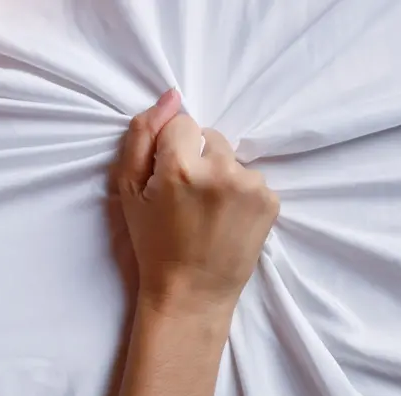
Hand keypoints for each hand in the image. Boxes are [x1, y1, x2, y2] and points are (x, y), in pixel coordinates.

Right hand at [117, 89, 279, 316]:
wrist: (191, 292)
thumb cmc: (152, 243)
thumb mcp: (128, 191)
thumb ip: (140, 137)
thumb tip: (171, 97)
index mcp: (181, 167)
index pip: (181, 123)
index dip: (170, 149)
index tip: (167, 178)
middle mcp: (222, 171)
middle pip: (210, 136)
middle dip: (197, 157)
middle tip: (186, 197)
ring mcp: (252, 186)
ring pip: (231, 157)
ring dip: (220, 173)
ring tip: (207, 210)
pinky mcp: (271, 201)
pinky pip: (251, 178)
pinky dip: (239, 191)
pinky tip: (226, 218)